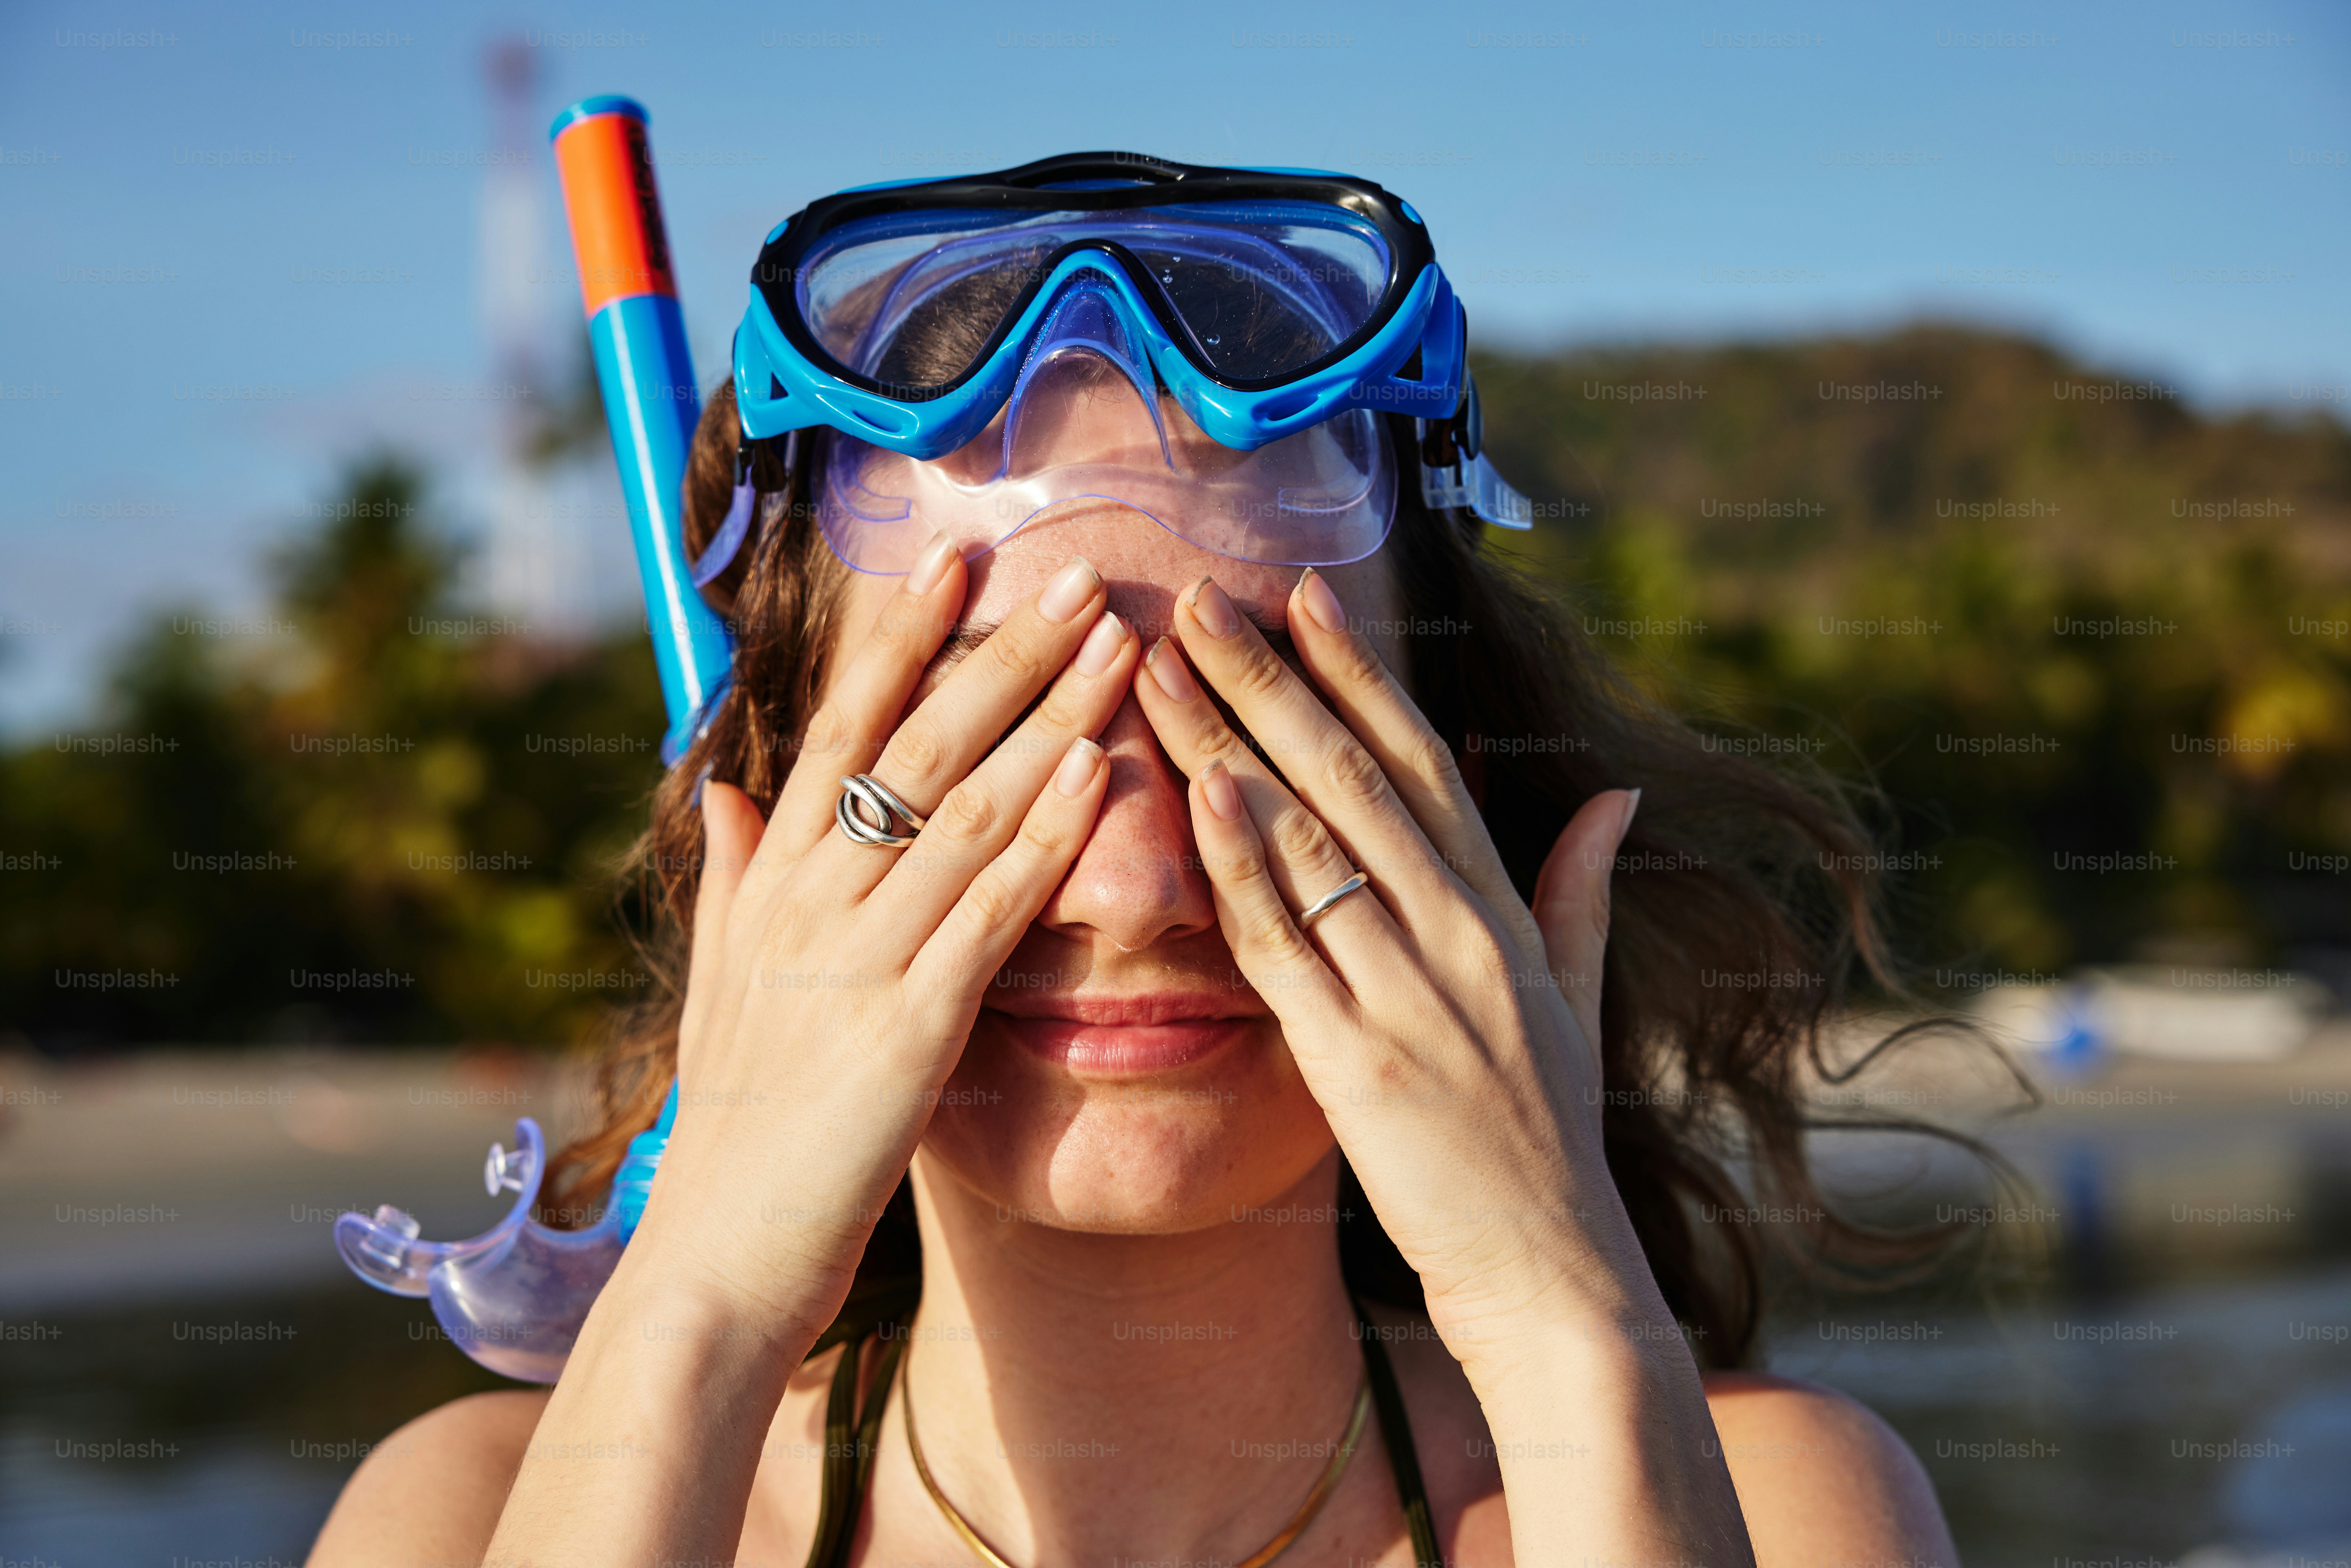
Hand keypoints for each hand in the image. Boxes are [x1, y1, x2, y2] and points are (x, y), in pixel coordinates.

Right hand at [627, 539, 1139, 1330]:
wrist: (714, 1260)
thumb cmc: (733, 1128)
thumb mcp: (722, 984)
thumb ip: (732, 876)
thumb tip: (725, 786)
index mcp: (769, 886)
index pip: (838, 729)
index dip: (898, 639)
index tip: (954, 557)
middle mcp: (806, 902)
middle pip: (915, 746)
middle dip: (999, 652)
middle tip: (1074, 571)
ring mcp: (855, 959)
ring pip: (962, 809)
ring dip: (1045, 718)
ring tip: (1114, 641)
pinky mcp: (907, 1028)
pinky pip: (987, 911)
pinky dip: (1044, 837)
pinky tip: (1096, 772)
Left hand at [1130, 567, 1654, 1372]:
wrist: (1556, 1271)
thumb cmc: (1551, 1135)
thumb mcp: (1578, 999)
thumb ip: (1580, 892)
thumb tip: (1612, 796)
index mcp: (1502, 912)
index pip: (1422, 760)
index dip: (1357, 671)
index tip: (1300, 594)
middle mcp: (1459, 933)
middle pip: (1353, 775)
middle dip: (1272, 678)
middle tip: (1200, 599)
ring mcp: (1412, 994)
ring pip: (1310, 840)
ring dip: (1230, 744)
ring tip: (1162, 668)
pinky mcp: (1361, 1064)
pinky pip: (1289, 948)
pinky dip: (1243, 868)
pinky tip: (1199, 796)